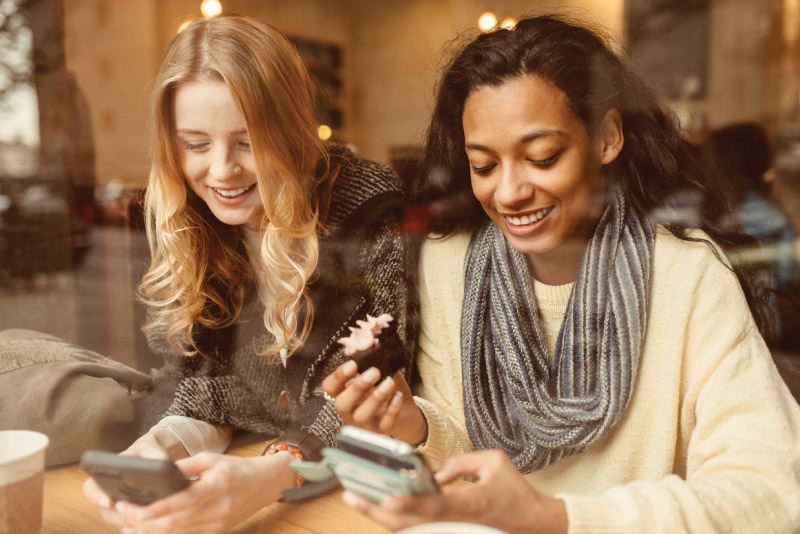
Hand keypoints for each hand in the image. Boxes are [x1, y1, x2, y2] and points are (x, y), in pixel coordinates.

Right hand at [82, 426, 190, 524]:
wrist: (153, 459)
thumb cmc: (147, 451)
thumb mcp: (150, 448)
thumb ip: (154, 454)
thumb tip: (162, 463)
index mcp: (105, 475)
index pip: (90, 488)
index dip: (95, 496)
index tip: (107, 501)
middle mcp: (108, 493)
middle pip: (105, 511)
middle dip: (118, 516)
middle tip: (132, 515)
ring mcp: (118, 506)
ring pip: (118, 521)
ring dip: (129, 523)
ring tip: (144, 522)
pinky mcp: (129, 515)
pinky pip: (130, 526)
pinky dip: (138, 528)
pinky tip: (150, 527)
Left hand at [105, 451, 295, 533]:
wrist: (264, 485)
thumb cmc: (237, 469)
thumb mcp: (212, 459)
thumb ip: (184, 467)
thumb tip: (156, 473)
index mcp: (217, 486)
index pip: (179, 501)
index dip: (152, 507)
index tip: (128, 504)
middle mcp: (217, 509)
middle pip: (173, 523)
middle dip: (142, 521)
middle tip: (120, 512)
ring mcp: (217, 525)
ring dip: (148, 531)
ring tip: (126, 523)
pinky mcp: (215, 533)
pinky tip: (146, 530)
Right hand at [322, 359, 426, 444]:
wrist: (405, 411)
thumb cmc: (385, 388)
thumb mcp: (378, 372)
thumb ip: (371, 361)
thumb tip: (365, 344)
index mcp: (343, 394)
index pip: (329, 388)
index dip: (338, 377)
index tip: (353, 364)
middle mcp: (349, 411)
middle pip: (341, 404)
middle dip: (357, 387)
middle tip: (374, 371)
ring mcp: (363, 424)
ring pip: (361, 416)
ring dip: (375, 398)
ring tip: (389, 381)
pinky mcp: (380, 432)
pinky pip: (384, 424)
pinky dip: (392, 409)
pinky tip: (398, 395)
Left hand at [342, 450, 567, 533]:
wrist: (532, 523)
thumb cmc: (515, 492)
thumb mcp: (495, 462)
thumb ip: (461, 461)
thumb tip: (435, 472)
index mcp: (471, 505)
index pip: (435, 507)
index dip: (411, 505)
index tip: (388, 499)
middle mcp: (457, 523)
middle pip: (410, 524)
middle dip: (377, 511)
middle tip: (351, 494)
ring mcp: (451, 531)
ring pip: (409, 529)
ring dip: (381, 516)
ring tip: (357, 497)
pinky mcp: (449, 532)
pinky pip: (416, 529)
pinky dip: (396, 519)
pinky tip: (378, 505)